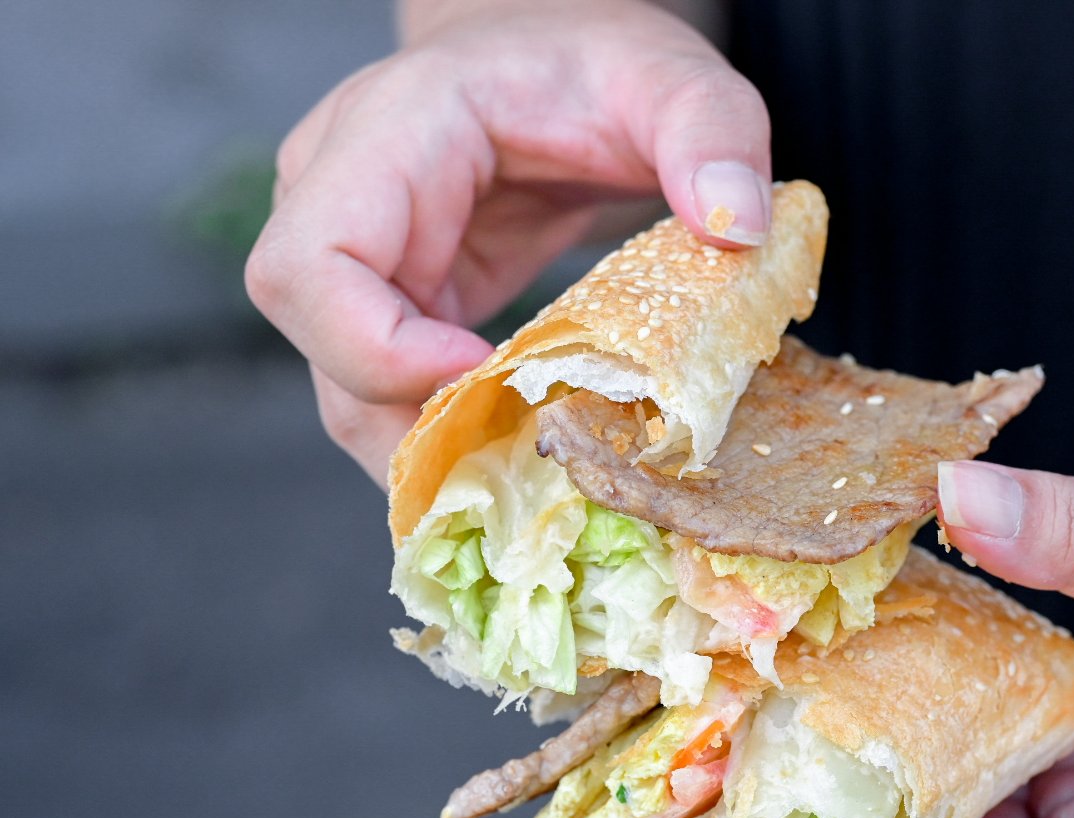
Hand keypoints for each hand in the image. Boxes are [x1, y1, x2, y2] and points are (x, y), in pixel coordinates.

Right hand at [246, 0, 770, 485]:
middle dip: (405, 424)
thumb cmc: (600, 62)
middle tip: (519, 462)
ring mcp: (362, 252)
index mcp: (392, 131)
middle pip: (318, 343)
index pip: (308, 264)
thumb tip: (737, 230)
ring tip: (527, 478)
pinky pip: (389, 386)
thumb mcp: (675, 77)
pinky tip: (519, 456)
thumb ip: (715, 133)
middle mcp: (343, 191)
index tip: (484, 376)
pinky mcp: (398, 298)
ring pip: (344, 384)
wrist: (558, 55)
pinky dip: (448, 433)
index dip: (376, 350)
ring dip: (428, 446)